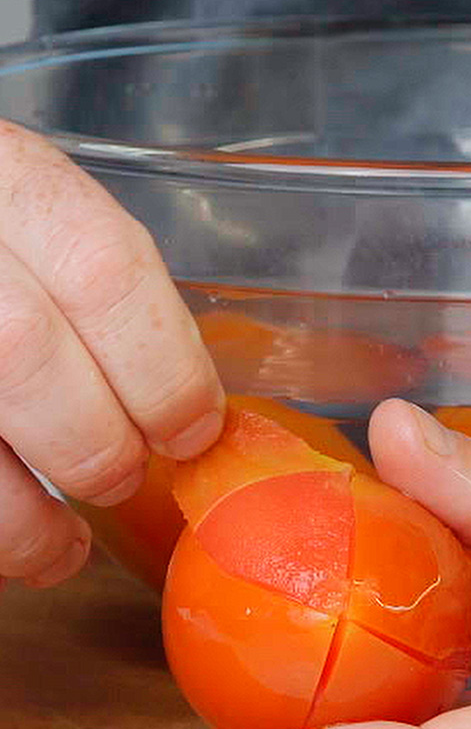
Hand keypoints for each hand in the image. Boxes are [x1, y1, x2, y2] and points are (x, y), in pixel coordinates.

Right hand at [0, 122, 223, 589]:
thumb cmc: (1, 244)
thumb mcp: (40, 218)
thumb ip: (96, 288)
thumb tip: (184, 410)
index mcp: (8, 179)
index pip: (107, 271)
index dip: (165, 370)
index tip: (193, 429)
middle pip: (28, 352)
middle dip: (99, 444)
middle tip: (124, 476)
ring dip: (28, 522)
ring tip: (64, 544)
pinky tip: (14, 550)